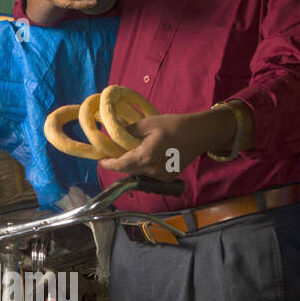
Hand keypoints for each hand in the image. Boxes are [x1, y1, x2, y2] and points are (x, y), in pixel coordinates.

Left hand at [100, 110, 239, 178]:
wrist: (199, 134)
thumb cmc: (174, 125)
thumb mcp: (149, 124)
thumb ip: (130, 131)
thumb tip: (116, 135)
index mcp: (145, 157)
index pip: (121, 165)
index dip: (109, 164)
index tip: (100, 161)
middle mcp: (152, 171)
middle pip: (129, 170)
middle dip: (121, 162)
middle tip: (115, 152)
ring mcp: (161, 176)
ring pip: (140, 172)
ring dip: (133, 164)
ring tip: (132, 151)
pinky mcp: (168, 177)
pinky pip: (150, 174)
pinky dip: (145, 166)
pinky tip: (147, 155)